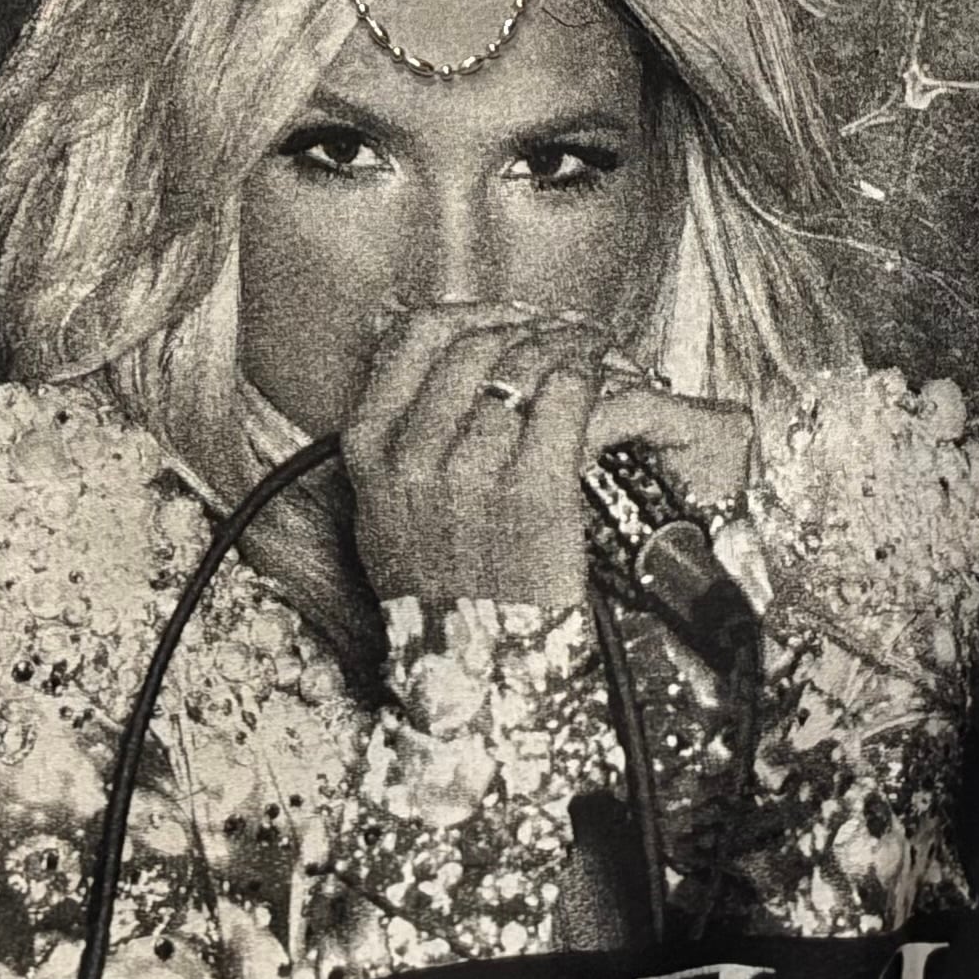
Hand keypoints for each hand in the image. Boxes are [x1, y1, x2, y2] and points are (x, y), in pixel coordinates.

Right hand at [345, 302, 606, 613]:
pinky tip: (607, 378)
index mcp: (370, 449)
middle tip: (565, 330)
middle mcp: (414, 455)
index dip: (471, 311)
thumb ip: (393, 439)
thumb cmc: (439, 592)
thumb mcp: (383, 513)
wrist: (476, 667)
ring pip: (526, 364)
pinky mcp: (533, 490)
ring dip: (569, 345)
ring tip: (593, 349)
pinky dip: (592, 374)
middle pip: (476, 344)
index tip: (506, 318)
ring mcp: (472, 472)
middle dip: (530, 325)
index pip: (414, 336)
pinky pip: (567, 396)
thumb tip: (410, 361)